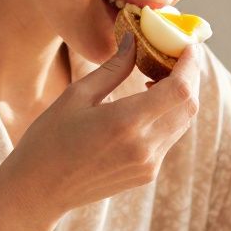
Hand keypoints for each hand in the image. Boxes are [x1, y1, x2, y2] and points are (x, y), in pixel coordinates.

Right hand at [0, 33, 202, 224]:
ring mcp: (148, 164)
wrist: (40, 190)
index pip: (180, 89)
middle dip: (190, 77)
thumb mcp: (77, 95)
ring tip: (159, 76)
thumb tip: (134, 40)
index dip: (190, 65)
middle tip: (175, 56)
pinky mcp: (146, 174)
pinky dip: (168, 115)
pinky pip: (169, 138)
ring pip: (182, 122)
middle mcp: (144, 146)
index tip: (188, 45)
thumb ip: (113, 68)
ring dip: (180, 96)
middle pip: (189, 105)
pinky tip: (148, 103)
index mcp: (127, 122)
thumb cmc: (49, 138)